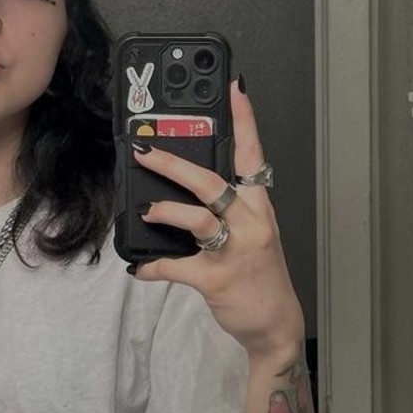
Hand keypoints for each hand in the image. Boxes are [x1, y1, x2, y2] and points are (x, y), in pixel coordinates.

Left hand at [127, 79, 304, 359]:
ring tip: (146, 209)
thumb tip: (183, 191)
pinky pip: (177, 268)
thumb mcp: (251, 236)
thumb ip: (225, 212)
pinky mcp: (217, 280)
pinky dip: (153, 267)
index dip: (245, 121)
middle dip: (176, 165)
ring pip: (200, 219)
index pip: (252, 156)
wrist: (274, 323)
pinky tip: (138, 268)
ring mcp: (236, 252)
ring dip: (168, 210)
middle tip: (146, 151)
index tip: (235, 89)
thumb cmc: (258, 276)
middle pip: (214, 183)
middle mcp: (251, 224)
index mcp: (259, 208)